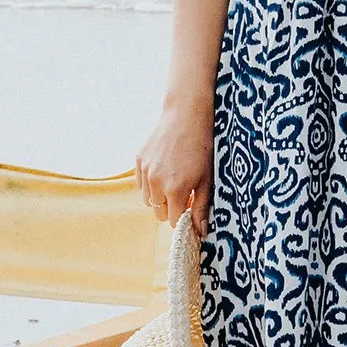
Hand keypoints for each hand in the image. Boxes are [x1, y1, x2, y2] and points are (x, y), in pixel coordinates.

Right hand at [136, 97, 214, 233]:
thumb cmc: (202, 146)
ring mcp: (145, 171)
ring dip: (160, 198)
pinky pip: (141, 184)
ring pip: (148, 200)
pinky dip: (151, 184)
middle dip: (172, 209)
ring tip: (174, 182)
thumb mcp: (207, 178)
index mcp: (175, 189)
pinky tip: (165, 171)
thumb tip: (201, 231)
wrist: (187, 115)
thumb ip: (202, 207)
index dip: (184, 219)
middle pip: (159, 214)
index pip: (174, 221)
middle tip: (185, 194)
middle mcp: (156, 182)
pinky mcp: (139, 161)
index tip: (191, 211)